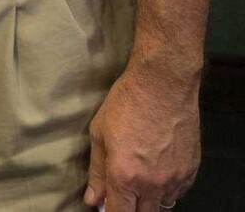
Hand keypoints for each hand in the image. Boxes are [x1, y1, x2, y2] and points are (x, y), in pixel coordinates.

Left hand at [83, 63, 198, 210]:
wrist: (162, 84)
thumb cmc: (127, 102)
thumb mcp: (100, 132)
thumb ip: (97, 171)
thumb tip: (93, 199)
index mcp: (125, 176)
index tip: (108, 205)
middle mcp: (151, 184)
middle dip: (132, 207)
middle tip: (125, 189)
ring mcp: (174, 179)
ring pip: (162, 205)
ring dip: (150, 198)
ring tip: (142, 173)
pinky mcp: (190, 171)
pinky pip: (178, 192)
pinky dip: (167, 187)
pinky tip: (159, 166)